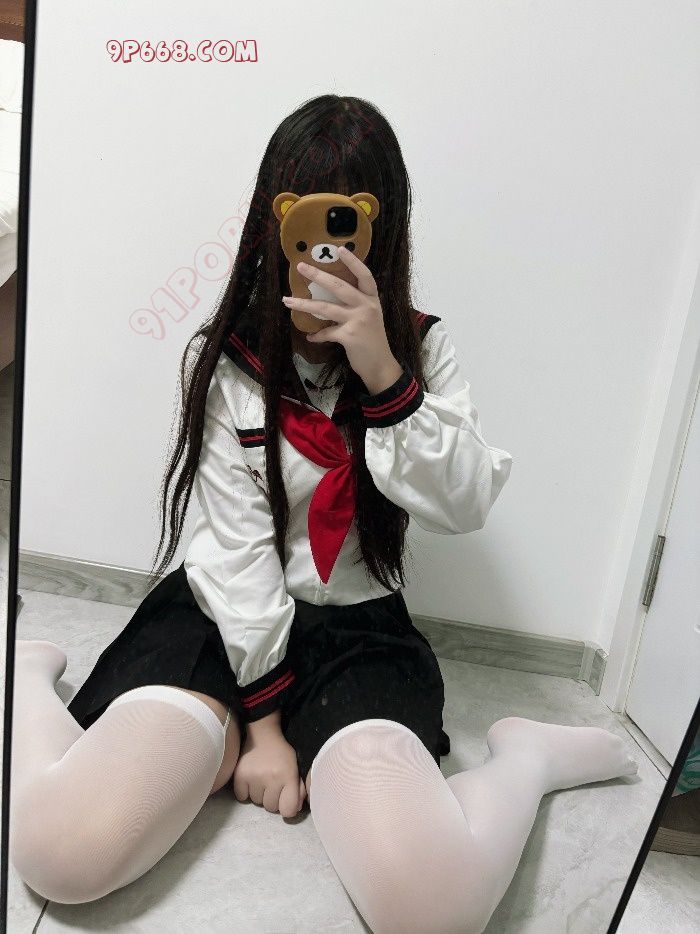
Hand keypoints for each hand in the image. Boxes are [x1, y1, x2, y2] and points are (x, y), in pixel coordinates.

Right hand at [232, 716, 305, 817]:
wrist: (262, 735)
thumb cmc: (281, 753)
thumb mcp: (296, 768)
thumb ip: (298, 790)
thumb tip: (294, 810)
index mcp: (288, 776)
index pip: (288, 810)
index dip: (288, 808)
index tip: (286, 800)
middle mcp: (271, 779)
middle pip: (271, 807)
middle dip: (273, 798)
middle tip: (272, 784)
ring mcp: (254, 778)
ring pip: (257, 802)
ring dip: (260, 794)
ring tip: (261, 780)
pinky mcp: (239, 777)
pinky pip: (242, 797)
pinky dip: (246, 792)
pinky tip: (251, 780)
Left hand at [281, 246, 403, 394]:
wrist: (380, 365)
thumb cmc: (373, 340)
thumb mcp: (369, 318)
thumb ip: (355, 306)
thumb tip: (329, 298)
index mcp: (372, 299)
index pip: (364, 276)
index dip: (353, 262)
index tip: (340, 248)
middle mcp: (366, 306)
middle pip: (339, 286)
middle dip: (318, 275)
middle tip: (301, 267)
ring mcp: (358, 321)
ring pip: (326, 308)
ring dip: (304, 304)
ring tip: (287, 300)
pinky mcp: (349, 337)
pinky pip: (326, 333)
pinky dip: (317, 335)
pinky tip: (310, 337)